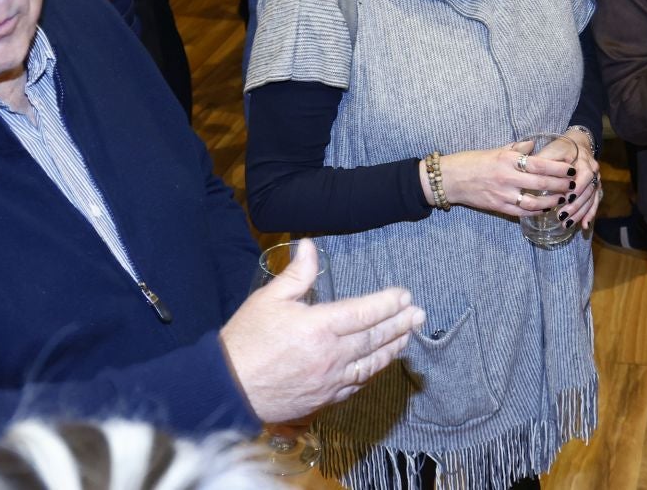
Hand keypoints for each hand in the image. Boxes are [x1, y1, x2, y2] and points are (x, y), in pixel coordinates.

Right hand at [219, 239, 425, 422]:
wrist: (226, 389)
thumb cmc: (245, 341)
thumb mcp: (268, 299)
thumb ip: (297, 275)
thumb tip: (311, 247)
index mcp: (319, 326)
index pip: (365, 312)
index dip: (388, 303)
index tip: (404, 295)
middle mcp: (331, 355)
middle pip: (375, 337)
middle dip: (400, 323)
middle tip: (419, 314)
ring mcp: (330, 380)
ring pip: (371, 362)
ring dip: (393, 347)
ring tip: (409, 336)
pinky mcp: (324, 398)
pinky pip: (357, 383)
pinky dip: (374, 371)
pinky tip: (382, 363)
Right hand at [434, 141, 580, 218]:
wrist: (450, 179)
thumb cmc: (473, 161)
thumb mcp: (496, 150)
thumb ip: (517, 148)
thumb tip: (534, 144)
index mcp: (507, 160)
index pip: (540, 164)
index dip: (558, 168)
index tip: (572, 169)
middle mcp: (507, 178)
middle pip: (541, 184)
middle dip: (561, 185)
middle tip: (574, 186)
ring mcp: (502, 195)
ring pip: (534, 202)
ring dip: (551, 202)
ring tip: (562, 199)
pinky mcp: (497, 207)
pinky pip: (521, 212)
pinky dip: (535, 212)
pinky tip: (544, 210)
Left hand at [548, 128, 602, 230]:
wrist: (577, 144)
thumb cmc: (561, 148)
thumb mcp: (552, 150)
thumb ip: (543, 160)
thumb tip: (528, 170)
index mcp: (584, 161)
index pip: (584, 176)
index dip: (576, 189)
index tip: (564, 199)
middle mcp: (594, 171)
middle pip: (588, 191)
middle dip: (575, 205)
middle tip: (562, 216)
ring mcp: (596, 180)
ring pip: (591, 199)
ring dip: (580, 213)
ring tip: (567, 224)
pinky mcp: (595, 188)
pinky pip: (594, 202)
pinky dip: (589, 214)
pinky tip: (584, 226)